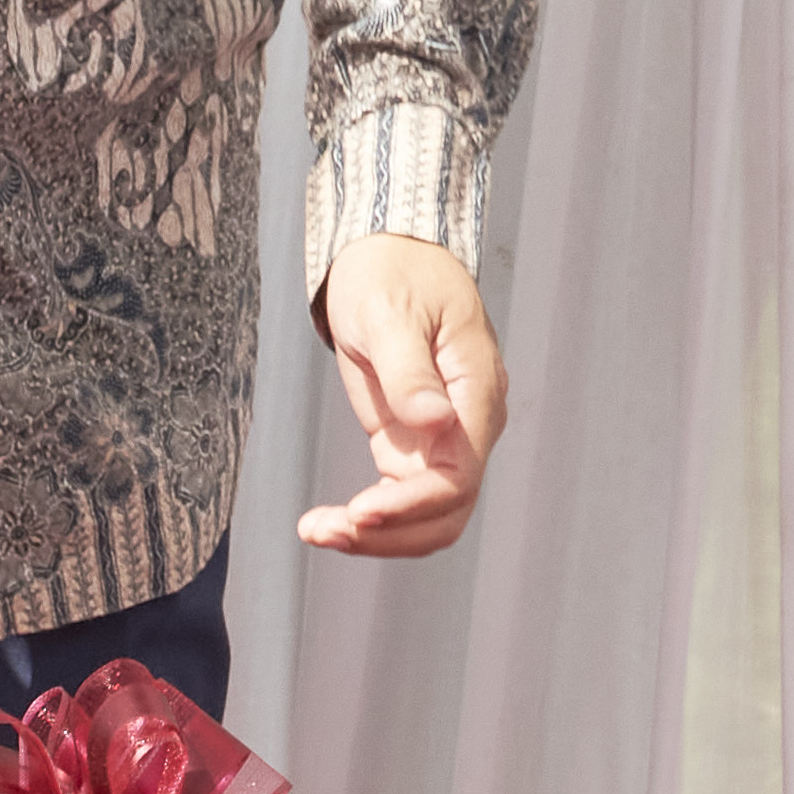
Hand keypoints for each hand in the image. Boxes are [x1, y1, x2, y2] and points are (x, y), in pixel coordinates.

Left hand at [300, 238, 502, 558]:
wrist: (386, 255)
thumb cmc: (391, 273)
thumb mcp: (389, 314)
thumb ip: (410, 371)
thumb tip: (435, 422)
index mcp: (476, 392)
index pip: (458, 476)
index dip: (412, 505)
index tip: (359, 512)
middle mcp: (470, 424)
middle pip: (447, 512)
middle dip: (390, 535)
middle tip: (324, 531)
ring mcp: (444, 439)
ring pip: (427, 518)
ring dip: (377, 538)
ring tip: (316, 530)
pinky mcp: (414, 444)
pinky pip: (403, 502)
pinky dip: (369, 521)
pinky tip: (325, 522)